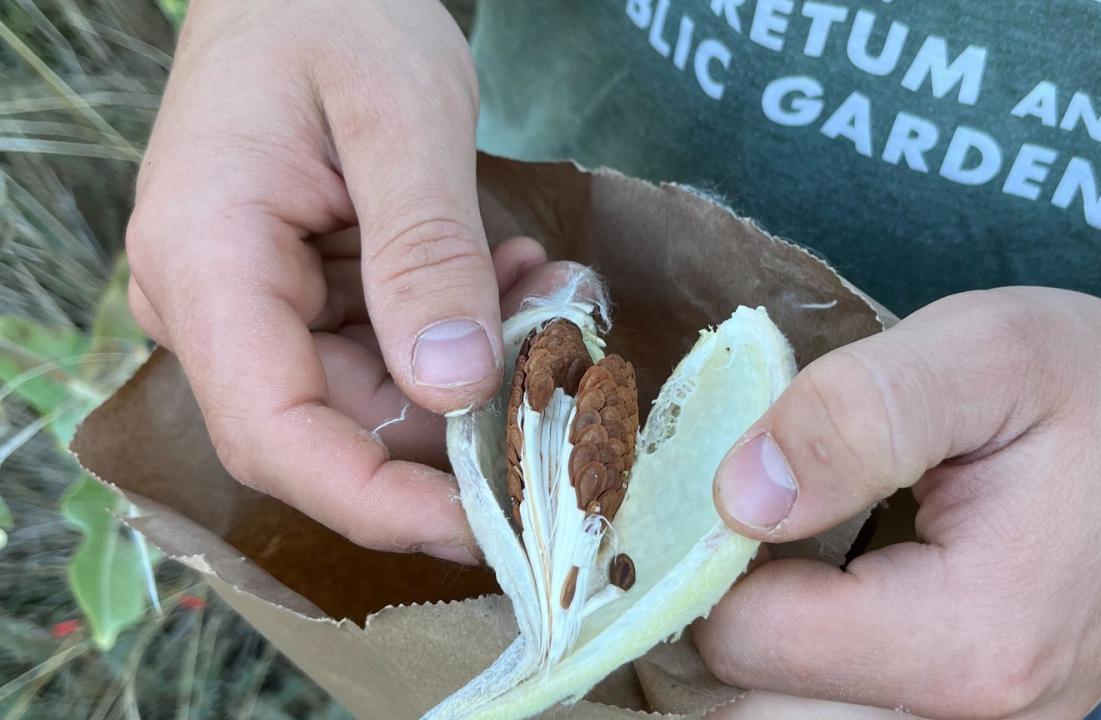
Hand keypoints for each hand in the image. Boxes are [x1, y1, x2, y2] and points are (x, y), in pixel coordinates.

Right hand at [126, 0, 513, 559]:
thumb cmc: (336, 12)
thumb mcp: (401, 116)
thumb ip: (425, 251)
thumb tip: (452, 386)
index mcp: (206, 261)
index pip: (273, 434)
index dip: (375, 503)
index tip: (483, 525)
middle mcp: (211, 302)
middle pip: (333, 429)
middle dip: (458, 429)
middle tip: (564, 382)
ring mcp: (254, 304)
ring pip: (374, 398)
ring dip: (475, 371)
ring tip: (548, 297)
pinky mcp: (299, 296)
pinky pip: (386, 351)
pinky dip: (460, 330)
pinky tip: (515, 275)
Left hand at [697, 284, 1100, 717]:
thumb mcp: (987, 353)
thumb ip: (855, 415)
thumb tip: (738, 494)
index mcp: (967, 639)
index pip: (747, 642)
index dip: (708, 556)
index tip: (735, 484)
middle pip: (752, 710)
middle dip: (722, 616)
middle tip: (747, 526)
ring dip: (759, 653)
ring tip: (785, 557)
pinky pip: (841, 718)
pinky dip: (806, 669)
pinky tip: (825, 593)